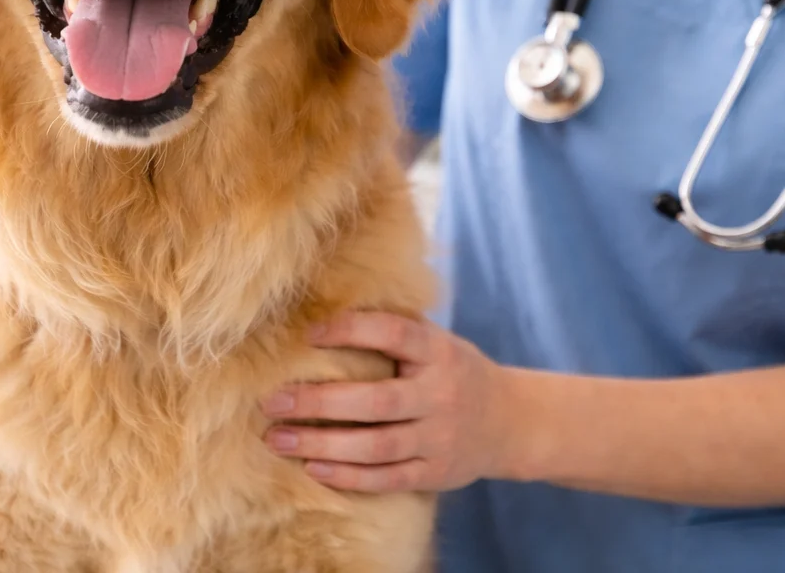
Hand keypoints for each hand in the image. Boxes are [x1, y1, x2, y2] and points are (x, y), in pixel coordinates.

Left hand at [261, 311, 514, 492]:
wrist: (512, 422)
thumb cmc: (454, 372)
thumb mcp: (437, 342)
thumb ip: (395, 331)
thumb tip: (324, 306)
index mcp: (438, 353)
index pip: (394, 335)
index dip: (350, 331)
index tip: (308, 334)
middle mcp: (440, 396)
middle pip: (375, 401)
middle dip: (318, 402)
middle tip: (272, 401)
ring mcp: (438, 439)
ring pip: (375, 446)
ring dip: (321, 444)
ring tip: (277, 438)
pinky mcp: (434, 474)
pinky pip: (386, 478)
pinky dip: (348, 476)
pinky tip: (313, 468)